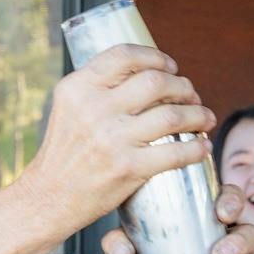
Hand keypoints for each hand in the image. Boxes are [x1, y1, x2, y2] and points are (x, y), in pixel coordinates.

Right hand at [22, 45, 214, 231]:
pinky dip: (196, 148)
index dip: (156, 57)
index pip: (125, 56)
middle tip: (192, 95)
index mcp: (77, 88)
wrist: (48, 198)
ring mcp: (112, 139)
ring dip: (198, 114)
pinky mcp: (127, 168)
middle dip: (184, 86)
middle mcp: (93, 108)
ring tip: (205, 118)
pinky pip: (175, 153)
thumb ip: (98, 89)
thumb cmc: (65, 153)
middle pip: (156, 81)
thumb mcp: (70, 108)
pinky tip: (203, 147)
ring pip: (172, 115)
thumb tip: (145, 73)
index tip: (171, 67)